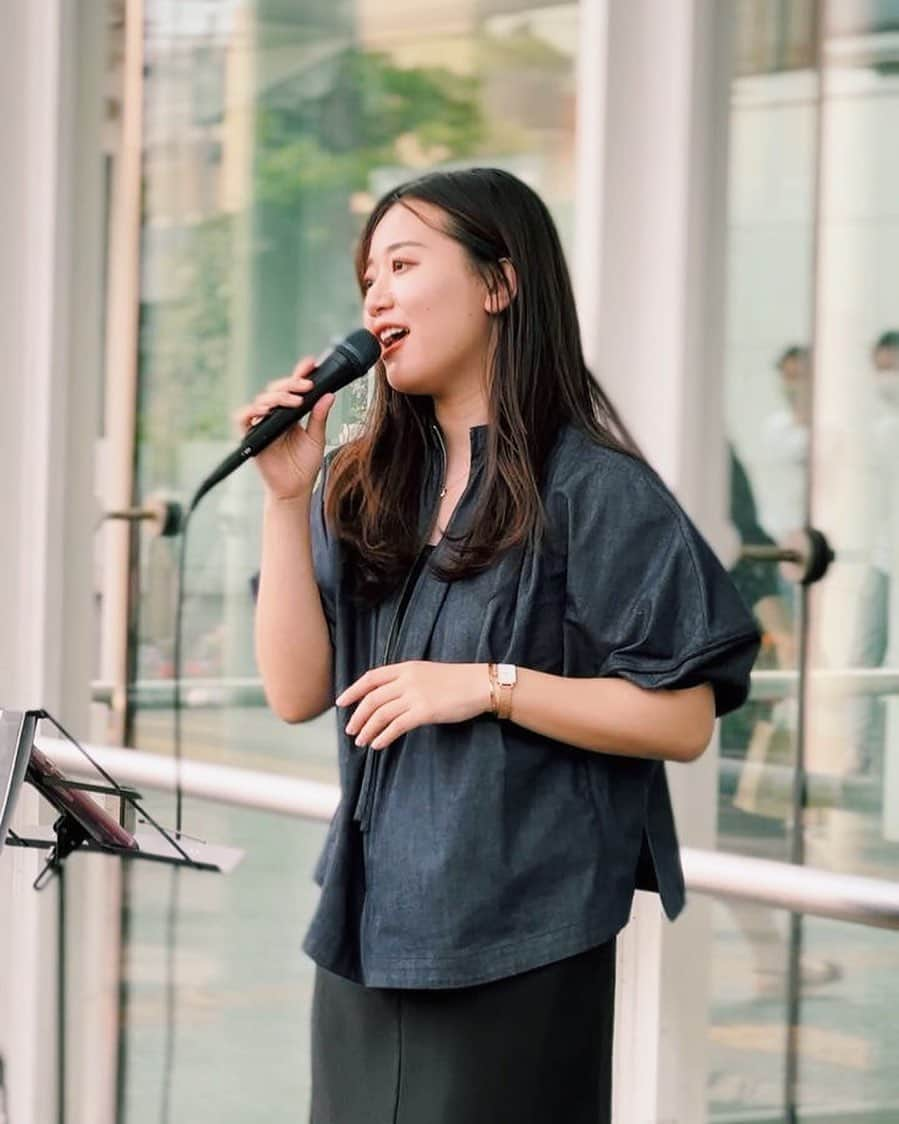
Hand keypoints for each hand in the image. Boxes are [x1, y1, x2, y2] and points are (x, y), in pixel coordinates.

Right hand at [232, 356, 336, 499]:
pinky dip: (251, 411)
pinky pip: (243, 418)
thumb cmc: (305, 466)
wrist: (295, 489)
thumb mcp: (317, 439)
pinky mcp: (250, 435)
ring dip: (277, 397)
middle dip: (291, 384)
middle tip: (307, 385)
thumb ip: (319, 417)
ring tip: (294, 401)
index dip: (299, 374)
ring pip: (262, 400)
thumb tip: (329, 395)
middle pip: (277, 389)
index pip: (293, 388)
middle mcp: (275, 415)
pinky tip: (266, 411)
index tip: (311, 364)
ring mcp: (262, 424)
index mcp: (291, 413)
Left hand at [336, 661, 491, 749]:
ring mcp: (415, 695)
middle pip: (372, 698)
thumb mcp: (427, 673)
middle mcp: (406, 680)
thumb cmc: (457, 681)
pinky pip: (396, 726)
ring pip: (380, 714)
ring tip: (361, 741)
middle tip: (350, 730)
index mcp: (406, 667)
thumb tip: (389, 697)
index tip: (341, 702)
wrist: (479, 684)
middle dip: (358, 716)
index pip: (371, 677)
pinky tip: (377, 745)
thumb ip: (407, 680)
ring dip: (367, 729)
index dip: (353, 690)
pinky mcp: (424, 712)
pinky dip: (383, 736)